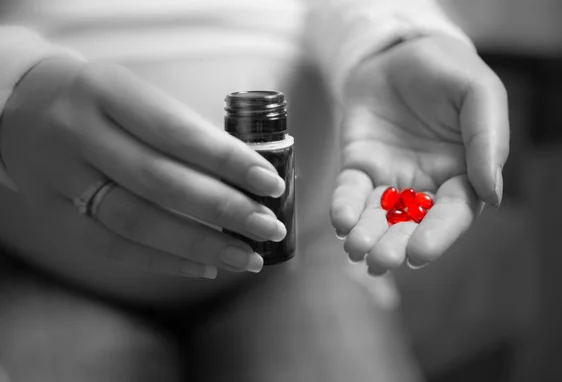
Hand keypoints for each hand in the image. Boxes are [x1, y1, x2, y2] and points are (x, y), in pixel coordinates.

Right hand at [0, 57, 287, 278]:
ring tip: (247, 257)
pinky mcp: (53, 213)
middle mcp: (80, 134)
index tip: (271, 183)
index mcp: (107, 92)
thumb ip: (184, 130)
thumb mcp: (134, 95)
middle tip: (268, 227)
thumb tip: (251, 174)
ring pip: (138, 221)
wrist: (18, 105)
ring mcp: (61, 178)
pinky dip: (164, 261)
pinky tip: (205, 266)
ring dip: (201, 244)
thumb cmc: (98, 101)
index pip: (177, 132)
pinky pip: (113, 246)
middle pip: (161, 181)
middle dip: (225, 210)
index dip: (228, 161)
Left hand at [331, 34, 509, 273]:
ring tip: (355, 249)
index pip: (451, 214)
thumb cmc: (448, 71)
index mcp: (462, 174)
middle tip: (379, 261)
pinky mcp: (358, 164)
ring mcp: (389, 176)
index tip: (418, 254)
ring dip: (366, 234)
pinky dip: (344, 206)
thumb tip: (493, 194)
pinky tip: (340, 220)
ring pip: (378, 215)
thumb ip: (489, 140)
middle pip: (411, 224)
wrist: (400, 50)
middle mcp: (425, 184)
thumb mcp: (479, 94)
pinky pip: (350, 190)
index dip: (436, 236)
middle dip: (394, 244)